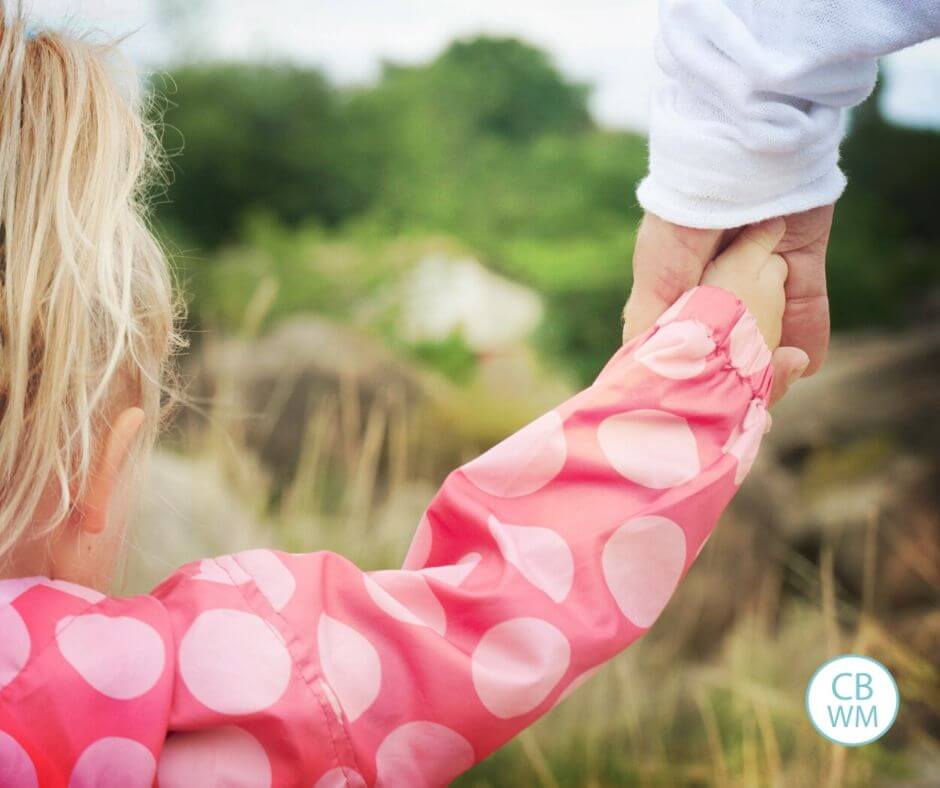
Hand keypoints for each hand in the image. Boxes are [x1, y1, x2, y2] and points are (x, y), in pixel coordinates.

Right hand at [622, 206, 833, 402]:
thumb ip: (652, 314)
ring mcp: (762, 267)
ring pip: (770, 323)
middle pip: (731, 334)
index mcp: (678, 282)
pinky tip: (807, 362)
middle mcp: (719, 278)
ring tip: (776, 387)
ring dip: (774, 357)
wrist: (746, 148)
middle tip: (743, 402)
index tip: (695, 398)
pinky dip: (810, 332)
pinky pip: (809, 301)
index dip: (689, 367)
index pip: (683, 334)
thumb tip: (640, 366)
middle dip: (736, 368)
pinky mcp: (800, 256)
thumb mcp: (658, 267)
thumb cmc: (686, 210)